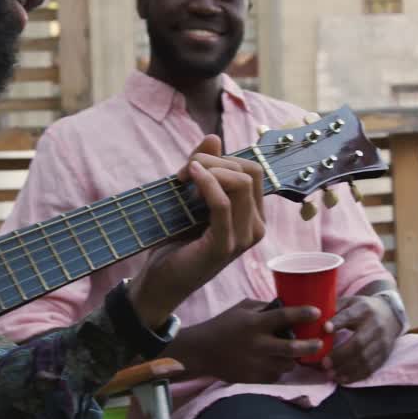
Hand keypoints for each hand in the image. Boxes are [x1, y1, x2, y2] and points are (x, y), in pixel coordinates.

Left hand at [128, 135, 266, 327]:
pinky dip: (208, 184)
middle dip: (216, 161)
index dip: (224, 160)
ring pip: (241, 184)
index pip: (254, 171)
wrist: (161, 281)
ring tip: (184, 176)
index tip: (192, 168)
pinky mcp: (224, 247)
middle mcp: (256, 228)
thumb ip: (204, 169)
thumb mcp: (191, 199)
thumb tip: (214, 138)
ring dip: (209, 170)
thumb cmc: (177, 242)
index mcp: (254, 216)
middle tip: (184, 172)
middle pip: (250, 172)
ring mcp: (243, 239)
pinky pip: (223, 204)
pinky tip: (191, 177)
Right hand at [170, 299, 322, 382]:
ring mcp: (255, 364)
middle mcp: (257, 344)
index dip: (303, 313)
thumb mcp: (242, 308)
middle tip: (319, 343)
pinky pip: (275, 376)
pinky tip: (275, 363)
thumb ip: (264, 307)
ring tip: (294, 353)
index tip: (318, 312)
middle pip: (292, 347)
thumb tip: (288, 306)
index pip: (284, 316)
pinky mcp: (252, 378)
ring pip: (286, 365)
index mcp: (255, 324)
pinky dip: (278, 370)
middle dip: (310, 346)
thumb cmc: (223, 325)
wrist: (201, 351)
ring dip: (293, 359)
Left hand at [322, 295, 401, 383]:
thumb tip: (314, 319)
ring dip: (345, 369)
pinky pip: (370, 368)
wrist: (390, 314)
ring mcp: (381, 341)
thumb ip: (334, 309)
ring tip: (330, 374)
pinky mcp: (384, 354)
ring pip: (364, 358)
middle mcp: (375, 325)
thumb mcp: (350, 302)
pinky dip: (355, 376)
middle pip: (358, 342)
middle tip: (324, 363)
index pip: (350, 316)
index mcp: (363, 309)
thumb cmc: (362, 309)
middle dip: (340, 355)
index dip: (338, 322)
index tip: (325, 328)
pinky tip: (341, 379)